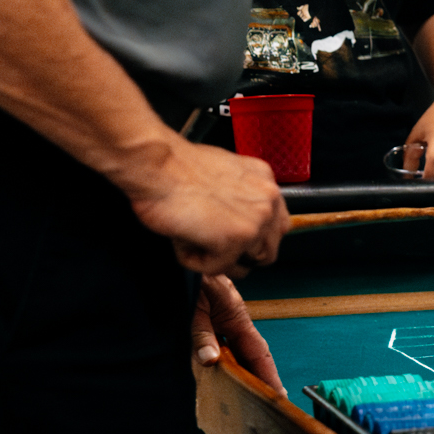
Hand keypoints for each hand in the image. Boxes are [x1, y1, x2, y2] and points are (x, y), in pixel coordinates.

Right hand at [121, 136, 287, 275]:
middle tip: (209, 248)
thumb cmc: (176, 166)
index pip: (277, 228)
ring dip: (215, 260)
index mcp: (267, 184)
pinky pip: (216, 268)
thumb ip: (240, 198)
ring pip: (243, 264)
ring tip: (192, 239)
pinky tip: (182, 238)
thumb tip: (235, 222)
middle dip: (237, 256)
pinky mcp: (235, 239)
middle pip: (266, 253)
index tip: (234, 243)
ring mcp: (255, 222)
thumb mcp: (224, 174)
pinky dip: (193, 260)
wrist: (156, 164)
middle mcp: (269, 202)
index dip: (254, 241)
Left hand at [192, 273, 283, 394]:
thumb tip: (210, 360)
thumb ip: (201, 334)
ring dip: (241, 371)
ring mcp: (224, 322)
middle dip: (259, 377)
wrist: (183, 261)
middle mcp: (234, 322)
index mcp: (238, 318)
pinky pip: (222, 346)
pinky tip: (219, 374)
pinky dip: (224, 361)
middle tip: (262, 404)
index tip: (277, 393)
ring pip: (236, 352)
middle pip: (251, 355)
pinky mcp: (211, 321)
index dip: (269, 374)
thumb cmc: (192, 279)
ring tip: (245, 396)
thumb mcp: (194, 308)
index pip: (258, 352)